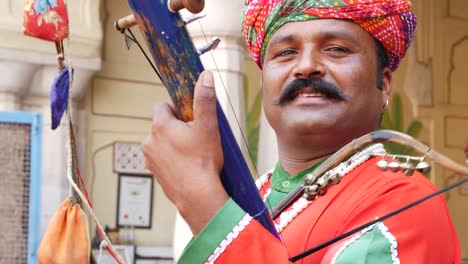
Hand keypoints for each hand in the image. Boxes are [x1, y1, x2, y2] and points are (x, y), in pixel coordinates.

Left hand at [143, 71, 228, 234]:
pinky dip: (173, 160)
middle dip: (177, 128)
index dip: (178, 110)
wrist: (198, 196)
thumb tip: (205, 76)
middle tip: (196, 138)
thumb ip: (205, 99)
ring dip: (174, 144)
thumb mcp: (208, 126)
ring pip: (162, 143)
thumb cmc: (203, 161)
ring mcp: (150, 159)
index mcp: (160, 126)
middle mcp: (149, 141)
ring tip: (193, 155)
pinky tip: (188, 167)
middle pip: (163, 125)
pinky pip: (163, 159)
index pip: (162, 106)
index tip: (191, 120)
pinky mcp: (155, 173)